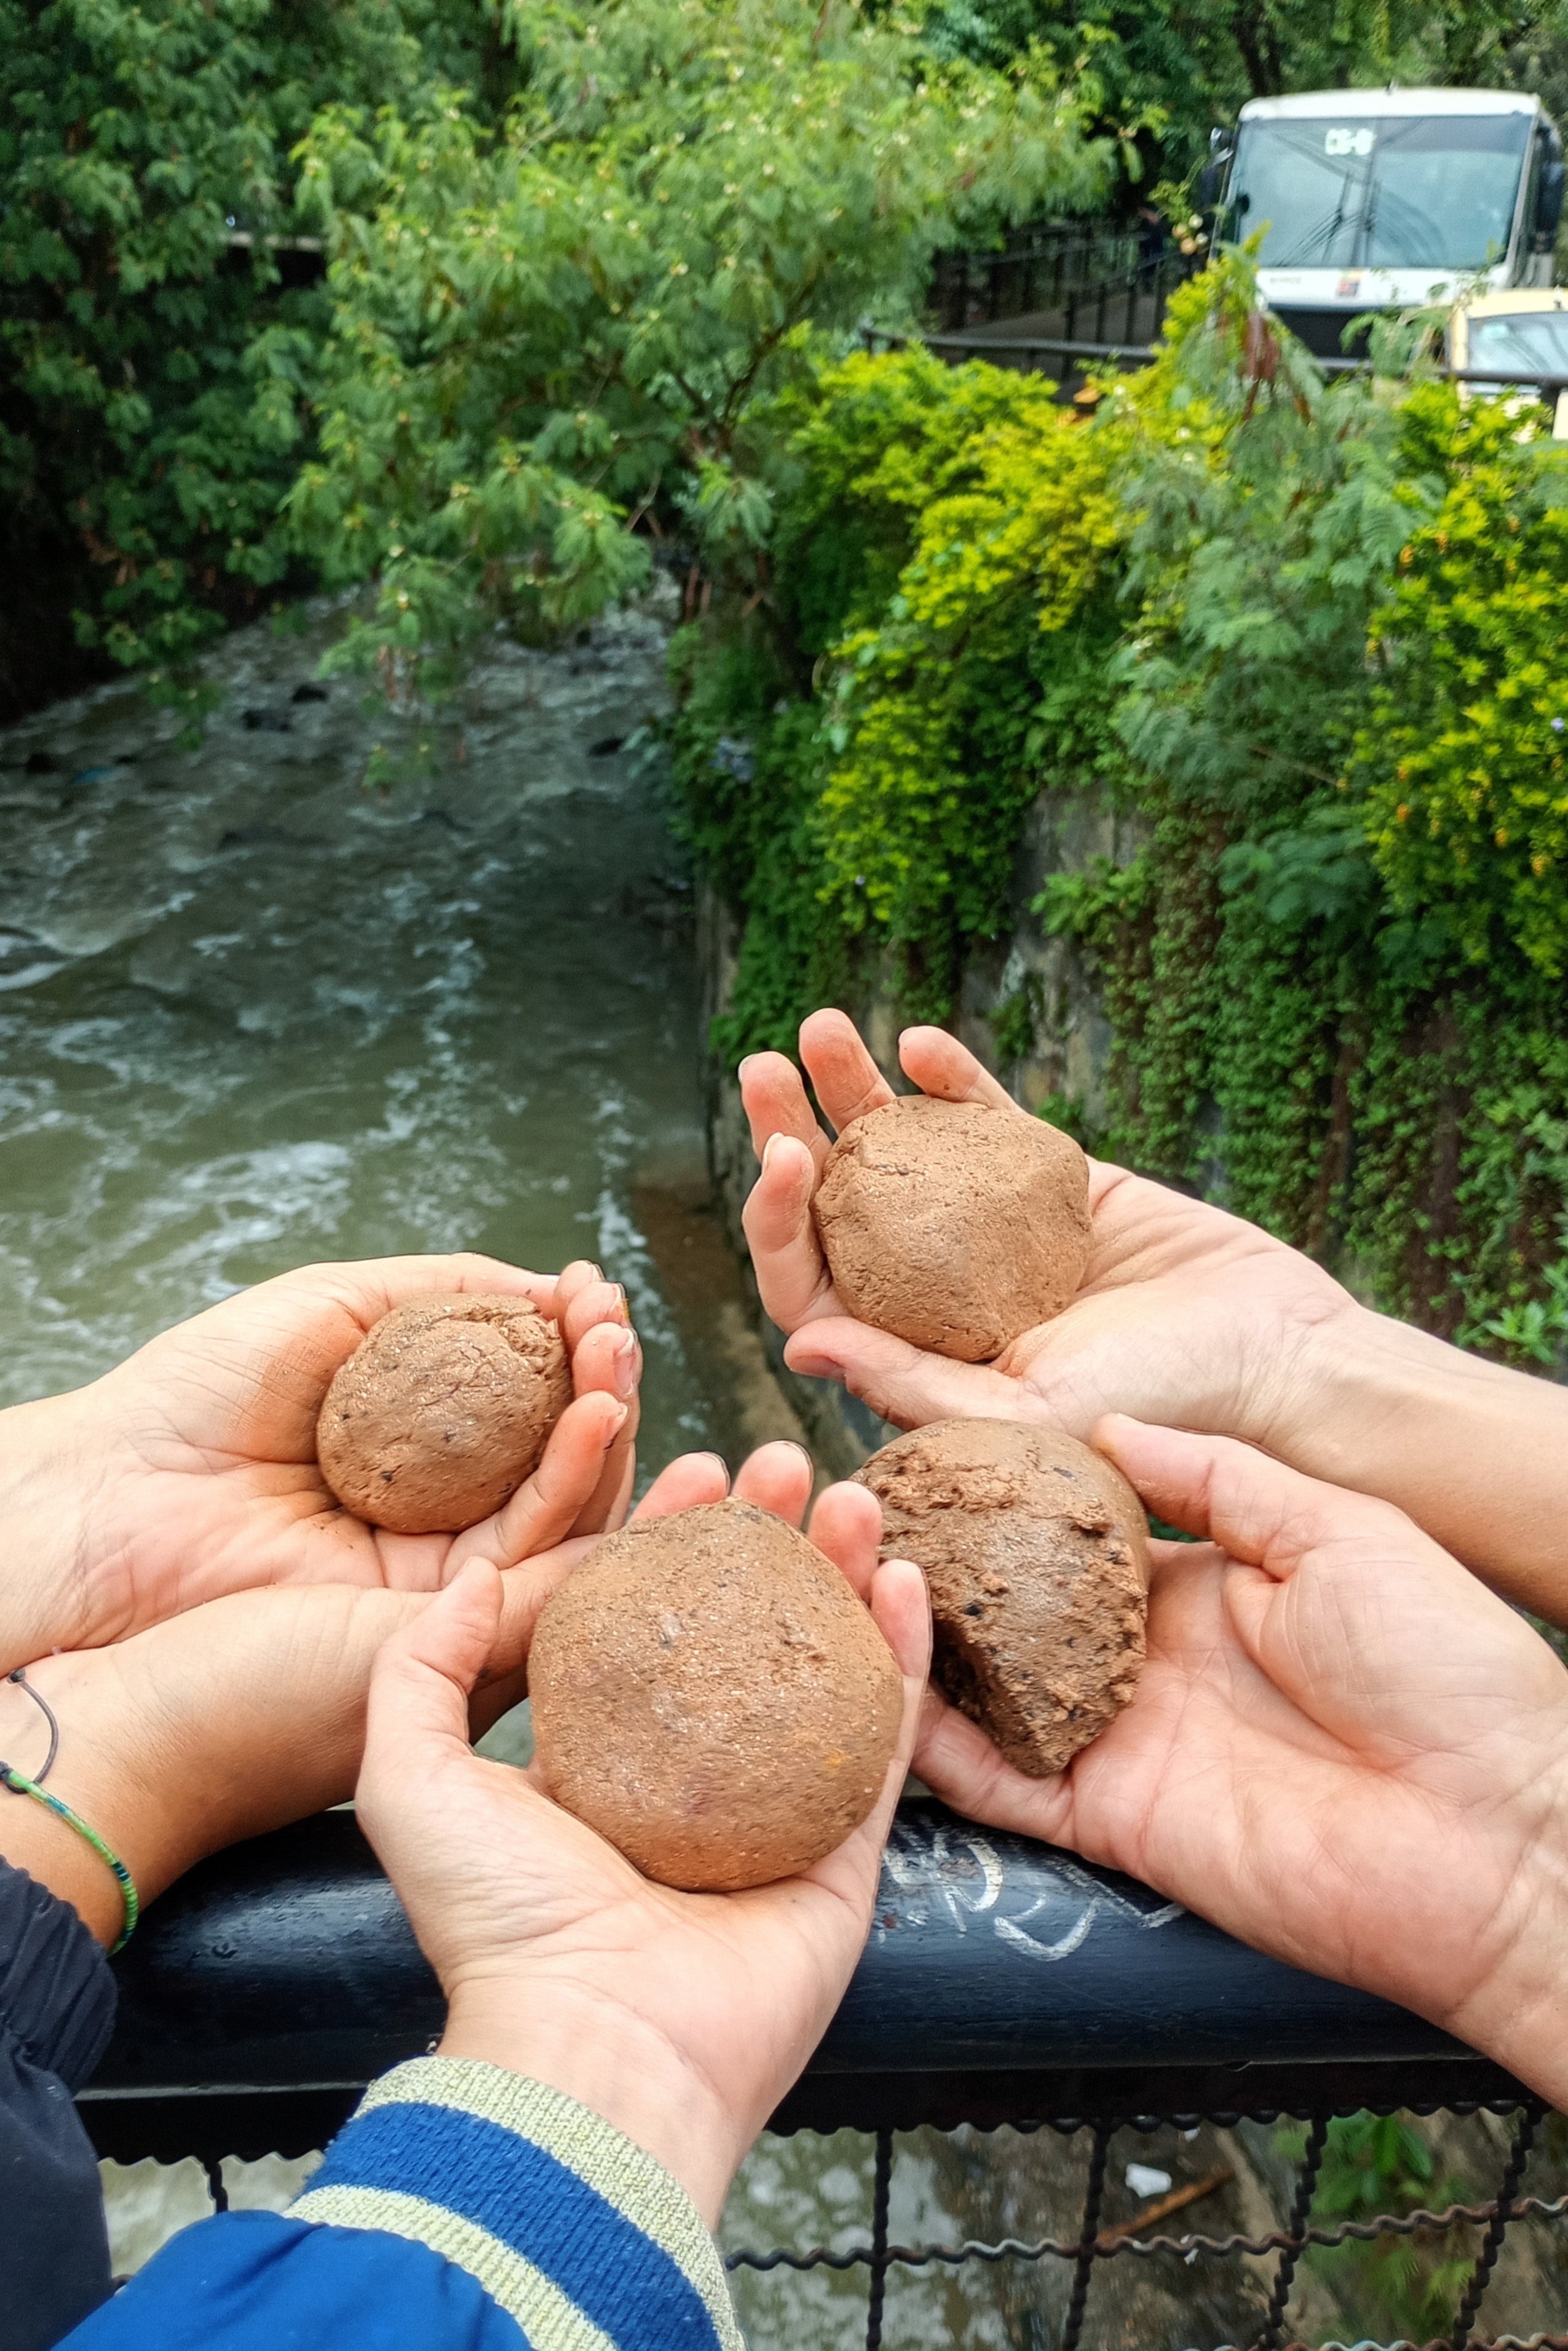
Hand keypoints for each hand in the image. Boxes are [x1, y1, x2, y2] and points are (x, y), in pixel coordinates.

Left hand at [0, 1253, 641, 1671]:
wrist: (117, 1494)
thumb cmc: (200, 1393)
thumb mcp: (340, 1304)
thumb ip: (452, 1292)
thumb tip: (558, 1287)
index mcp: (420, 1433)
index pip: (530, 1393)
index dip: (573, 1342)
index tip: (597, 1293)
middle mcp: (441, 1499)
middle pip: (560, 1448)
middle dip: (603, 1378)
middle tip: (618, 1325)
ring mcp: (440, 1557)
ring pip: (562, 1499)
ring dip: (605, 1421)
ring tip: (616, 1355)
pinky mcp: (434, 1610)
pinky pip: (529, 1549)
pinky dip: (573, 1478)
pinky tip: (595, 1415)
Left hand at [355, 1449, 931, 2225]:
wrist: (595, 2050)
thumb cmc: (500, 1921)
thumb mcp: (414, 1776)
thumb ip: (422, 1668)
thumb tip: (470, 1575)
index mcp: (602, 1766)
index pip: (652, 1620)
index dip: (675, 1538)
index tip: (697, 1467)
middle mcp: (693, 1787)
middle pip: (749, 1629)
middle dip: (771, 1536)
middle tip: (784, 1461)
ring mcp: (775, 1821)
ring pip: (824, 1669)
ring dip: (842, 1574)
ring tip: (851, 1493)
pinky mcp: (842, 1862)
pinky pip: (883, 1742)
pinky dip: (901, 1658)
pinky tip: (903, 1577)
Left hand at [741, 1009, 1567, 1618]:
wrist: (1280, 1358)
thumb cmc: (1164, 1408)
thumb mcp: (1033, 1414)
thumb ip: (917, 1385)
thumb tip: (799, 1345)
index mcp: (917, 1358)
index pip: (816, 1290)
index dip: (783, 1226)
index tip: (783, 1160)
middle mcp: (940, 1295)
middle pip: (841, 1207)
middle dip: (794, 1133)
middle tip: (762, 1068)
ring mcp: (991, 1231)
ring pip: (901, 1152)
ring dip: (855, 1089)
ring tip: (822, 1026)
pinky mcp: (1052, 1181)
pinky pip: (986, 1122)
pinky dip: (953, 1082)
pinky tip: (922, 1047)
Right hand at [911, 1416, 1567, 2110]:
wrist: (1500, 1829)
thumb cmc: (1449, 1666)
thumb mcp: (1338, 1528)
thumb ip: (1218, 1478)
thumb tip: (1107, 1424)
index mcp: (1200, 1586)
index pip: (1074, 1531)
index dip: (1006, 1491)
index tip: (933, 1441)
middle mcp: (1146, 1662)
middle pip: (1013, 1609)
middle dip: (940, 1564)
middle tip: (857, 1510)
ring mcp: (1122, 1742)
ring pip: (987, 1693)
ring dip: (916, 1646)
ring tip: (839, 1583)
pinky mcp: (1110, 1820)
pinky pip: (999, 1785)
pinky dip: (934, 1750)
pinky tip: (874, 1693)